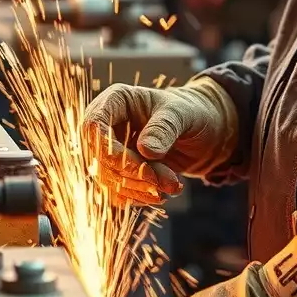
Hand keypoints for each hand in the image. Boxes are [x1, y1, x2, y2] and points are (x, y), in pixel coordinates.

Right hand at [81, 78, 237, 205]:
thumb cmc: (191, 112)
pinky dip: (138, 196)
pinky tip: (161, 193)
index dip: (111, 150)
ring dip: (139, 188)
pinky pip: (117, 191)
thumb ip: (164, 128)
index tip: (142, 167)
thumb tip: (145, 150)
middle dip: (134, 175)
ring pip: (108, 178)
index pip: (94, 126)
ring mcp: (112, 149)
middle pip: (100, 157)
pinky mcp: (119, 171)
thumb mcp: (183, 114)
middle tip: (168, 183)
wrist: (202, 132)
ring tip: (173, 187)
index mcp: (116, 100)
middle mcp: (108, 125)